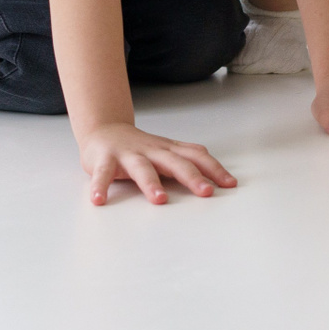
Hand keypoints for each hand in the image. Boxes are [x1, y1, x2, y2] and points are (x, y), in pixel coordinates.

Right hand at [79, 121, 234, 206]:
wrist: (104, 129)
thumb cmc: (140, 147)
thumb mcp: (166, 152)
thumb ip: (186, 162)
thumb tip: (215, 178)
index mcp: (169, 150)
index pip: (196, 157)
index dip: (214, 169)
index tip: (230, 184)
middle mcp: (152, 151)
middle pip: (175, 162)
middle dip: (192, 177)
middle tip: (206, 192)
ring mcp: (128, 154)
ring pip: (142, 168)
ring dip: (151, 183)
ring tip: (159, 200)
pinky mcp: (104, 160)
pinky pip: (102, 174)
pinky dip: (100, 186)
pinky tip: (99, 200)